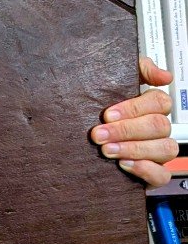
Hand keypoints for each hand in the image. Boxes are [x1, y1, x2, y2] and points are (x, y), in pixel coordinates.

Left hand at [90, 55, 177, 188]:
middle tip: (99, 134)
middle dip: (125, 131)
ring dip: (134, 149)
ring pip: (165, 149)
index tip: (107, 114)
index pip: (159, 102)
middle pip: (158, 126)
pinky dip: (146, 170)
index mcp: (152, 106)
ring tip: (107, 150)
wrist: (79, 134)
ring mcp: (158, 150)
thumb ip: (140, 69)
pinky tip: (124, 165)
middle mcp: (158, 128)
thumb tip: (164, 75)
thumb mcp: (114, 78)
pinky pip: (162, 174)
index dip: (134, 109)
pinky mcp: (153, 172)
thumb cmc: (100, 104)